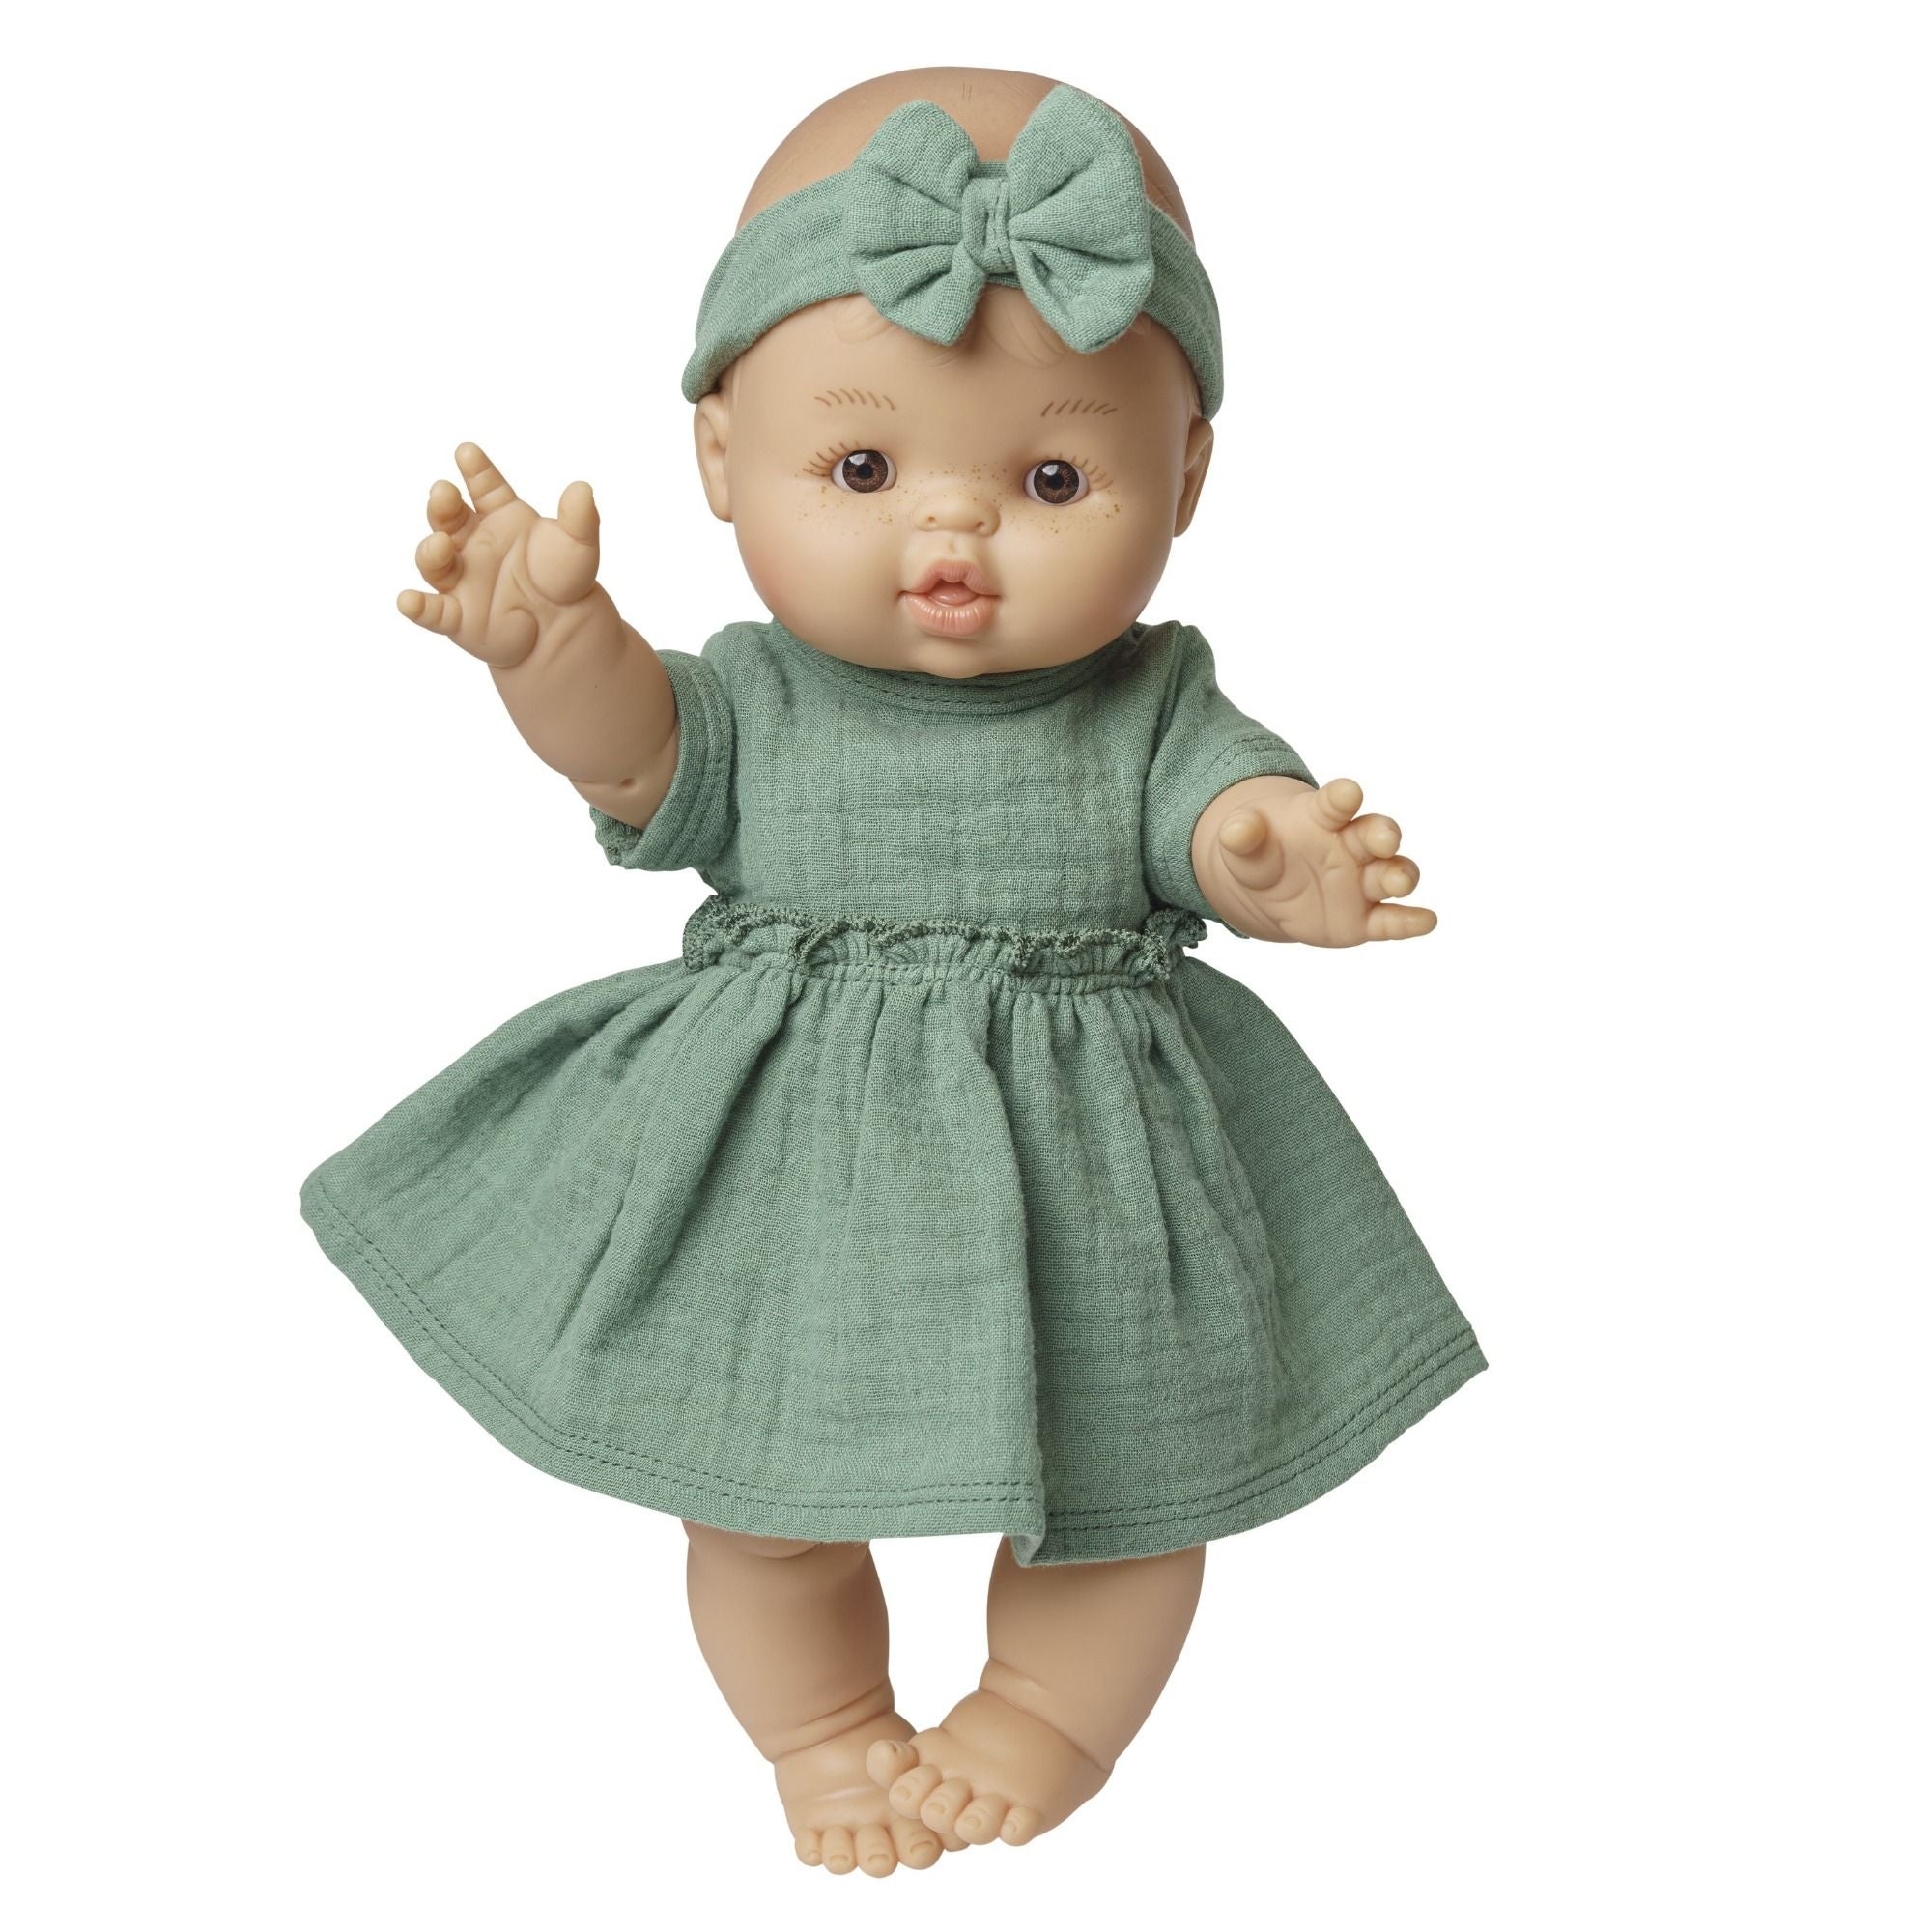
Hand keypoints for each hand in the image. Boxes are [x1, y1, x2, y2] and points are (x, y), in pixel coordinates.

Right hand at [396, 442, 619, 668]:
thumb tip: (583, 490)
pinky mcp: (458, 616)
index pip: (483, 486)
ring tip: (440, 544)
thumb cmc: (563, 578)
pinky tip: (407, 602)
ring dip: (431, 551)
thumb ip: (580, 518)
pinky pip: (433, 612)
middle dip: (442, 504)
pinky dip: (417, 607)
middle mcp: (472, 541)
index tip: (467, 452)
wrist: (565, 625)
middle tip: (444, 492)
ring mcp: (461, 577)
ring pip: (434, 560)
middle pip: (448, 517)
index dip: (475, 469)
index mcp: (499, 515)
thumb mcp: (578, 546)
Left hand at [1201, 776, 1436, 944]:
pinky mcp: (1365, 918)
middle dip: (1383, 834)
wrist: (1270, 890)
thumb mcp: (1243, 846)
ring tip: (1398, 882)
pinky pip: (1391, 920)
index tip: (1348, 793)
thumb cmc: (1261, 854)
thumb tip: (1234, 829)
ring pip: (1392, 873)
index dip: (1342, 797)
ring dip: (1400, 875)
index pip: (1336, 803)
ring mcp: (1362, 881)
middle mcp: (1352, 845)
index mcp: (1322, 818)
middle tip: (1384, 838)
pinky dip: (1410, 921)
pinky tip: (1427, 920)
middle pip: (1375, 833)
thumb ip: (1241, 836)